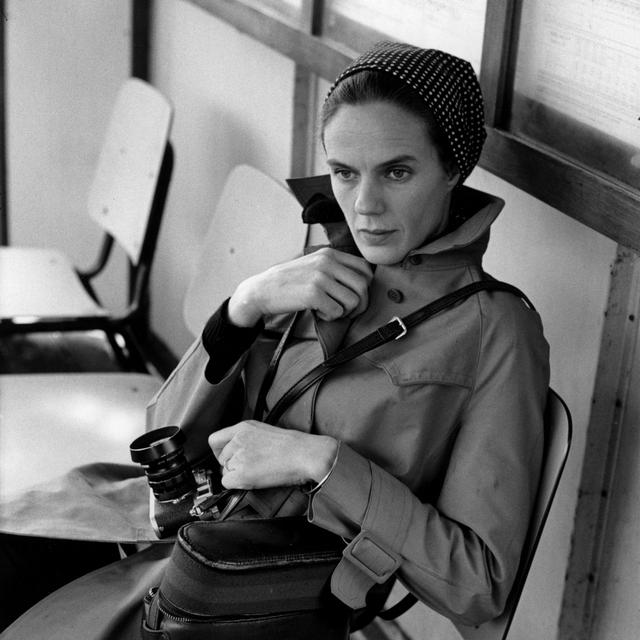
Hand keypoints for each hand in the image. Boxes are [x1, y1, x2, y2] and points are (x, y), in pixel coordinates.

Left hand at [209, 420, 338, 489]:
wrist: (305, 454)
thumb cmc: (294, 445)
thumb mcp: (265, 431)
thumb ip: (247, 438)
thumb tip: (238, 451)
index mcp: (243, 427)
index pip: (215, 439)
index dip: (219, 451)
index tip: (226, 457)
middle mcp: (238, 440)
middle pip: (220, 458)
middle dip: (231, 465)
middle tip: (248, 468)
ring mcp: (239, 456)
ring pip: (225, 471)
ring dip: (237, 475)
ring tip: (256, 472)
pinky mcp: (242, 473)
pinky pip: (227, 483)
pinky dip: (237, 485)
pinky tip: (253, 480)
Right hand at [227, 248, 372, 326]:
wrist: (262, 289)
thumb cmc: (289, 281)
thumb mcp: (314, 264)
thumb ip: (336, 267)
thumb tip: (362, 283)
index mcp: (330, 253)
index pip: (365, 268)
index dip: (365, 287)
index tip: (354, 297)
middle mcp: (327, 262)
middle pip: (363, 286)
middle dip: (359, 303)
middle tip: (346, 310)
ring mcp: (320, 277)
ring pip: (353, 301)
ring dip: (344, 311)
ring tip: (329, 310)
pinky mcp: (313, 294)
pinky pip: (337, 312)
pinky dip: (330, 317)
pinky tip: (319, 313)